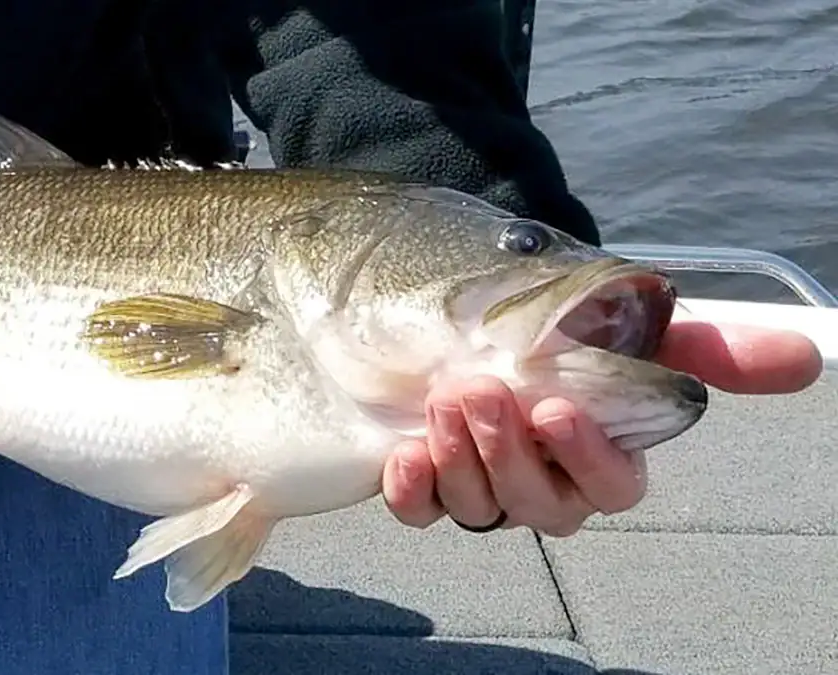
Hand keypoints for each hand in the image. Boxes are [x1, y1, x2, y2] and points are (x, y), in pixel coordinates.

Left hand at [382, 321, 822, 535]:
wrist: (478, 311)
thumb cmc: (564, 330)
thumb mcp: (637, 329)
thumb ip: (710, 348)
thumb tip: (805, 356)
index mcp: (601, 458)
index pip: (611, 487)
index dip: (586, 457)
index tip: (558, 409)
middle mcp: (546, 484)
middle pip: (539, 505)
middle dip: (508, 451)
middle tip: (479, 391)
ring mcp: (484, 489)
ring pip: (479, 509)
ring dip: (459, 460)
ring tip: (442, 401)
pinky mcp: (428, 484)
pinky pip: (421, 512)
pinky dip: (411, 491)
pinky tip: (404, 455)